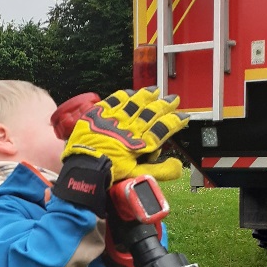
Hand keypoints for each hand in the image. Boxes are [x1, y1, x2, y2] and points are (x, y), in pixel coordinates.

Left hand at [62, 88, 188, 182]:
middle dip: (164, 105)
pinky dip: (123, 95)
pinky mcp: (97, 116)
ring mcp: (113, 120)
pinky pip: (113, 101)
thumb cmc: (108, 174)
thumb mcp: (137, 176)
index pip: (162, 129)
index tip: (184, 117)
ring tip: (154, 91)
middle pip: (150, 113)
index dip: (175, 122)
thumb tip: (177, 166)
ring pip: (134, 104)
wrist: (83, 169)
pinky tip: (129, 92)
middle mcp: (129, 129)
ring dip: (146, 96)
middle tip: (173, 99)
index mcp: (140, 144)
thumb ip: (159, 171)